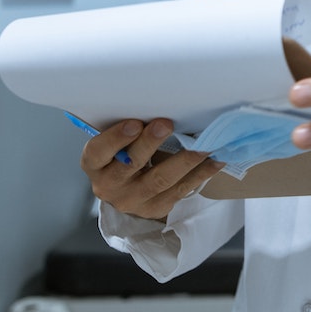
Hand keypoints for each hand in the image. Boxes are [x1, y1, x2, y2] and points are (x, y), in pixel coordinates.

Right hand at [81, 118, 223, 221]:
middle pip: (131, 165)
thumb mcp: (116, 143)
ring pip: (160, 180)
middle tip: (166, 124)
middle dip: (150, 143)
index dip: (115, 138)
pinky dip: (200, 173)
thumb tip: (160, 103)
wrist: (127, 191)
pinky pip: (181, 190)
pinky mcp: (156, 208)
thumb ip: (129, 129)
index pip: (98, 152)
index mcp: (95, 164)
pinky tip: (215, 160)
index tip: (135, 123)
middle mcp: (109, 186)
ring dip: (184, 160)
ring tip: (202, 144)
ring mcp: (133, 200)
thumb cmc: (123, 153)